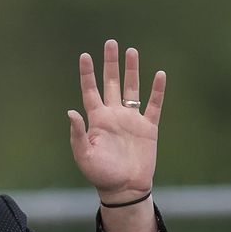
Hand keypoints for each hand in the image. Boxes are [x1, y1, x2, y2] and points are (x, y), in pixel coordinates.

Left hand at [68, 39, 165, 203]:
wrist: (124, 188)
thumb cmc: (100, 174)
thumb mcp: (84, 155)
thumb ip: (78, 134)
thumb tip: (71, 112)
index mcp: (97, 120)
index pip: (90, 91)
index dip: (87, 73)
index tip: (85, 55)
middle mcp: (114, 115)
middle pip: (111, 83)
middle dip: (110, 64)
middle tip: (110, 43)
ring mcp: (131, 120)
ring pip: (132, 88)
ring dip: (132, 70)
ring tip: (131, 51)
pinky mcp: (148, 128)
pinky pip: (154, 105)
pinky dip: (157, 90)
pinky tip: (159, 74)